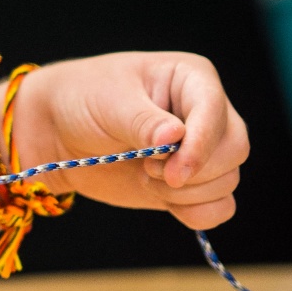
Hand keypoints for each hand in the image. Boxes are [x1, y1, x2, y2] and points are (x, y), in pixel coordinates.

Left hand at [9, 51, 248, 230]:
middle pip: (234, 149)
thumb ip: (142, 121)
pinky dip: (196, 212)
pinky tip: (162, 199)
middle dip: (193, 170)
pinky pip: (220, 207)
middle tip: (148, 169)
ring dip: (187, 191)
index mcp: (191, 78)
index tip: (173, 171)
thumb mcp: (107, 101)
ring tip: (144, 174)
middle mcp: (205, 113)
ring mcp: (202, 149)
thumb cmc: (82, 98)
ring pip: (227, 180)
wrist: (58, 131)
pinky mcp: (192, 182)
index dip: (202, 144)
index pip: (215, 111)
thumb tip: (177, 137)